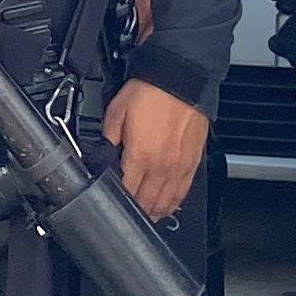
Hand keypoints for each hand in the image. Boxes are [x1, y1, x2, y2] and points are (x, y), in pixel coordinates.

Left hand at [103, 80, 207, 220]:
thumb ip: (108, 138)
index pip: (126, 192)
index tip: (112, 200)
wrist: (181, 80)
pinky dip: (174, 202)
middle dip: (135, 211)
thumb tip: (102, 154)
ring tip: (146, 215)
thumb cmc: (151, 92)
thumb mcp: (116, 112)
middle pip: (146, 203)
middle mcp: (162, 166)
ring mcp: (180, 166)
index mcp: (140, 156)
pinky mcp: (193, 162)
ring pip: (166, 202)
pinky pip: (183, 191)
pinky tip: (168, 206)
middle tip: (127, 212)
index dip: (117, 200)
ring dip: (154, 212)